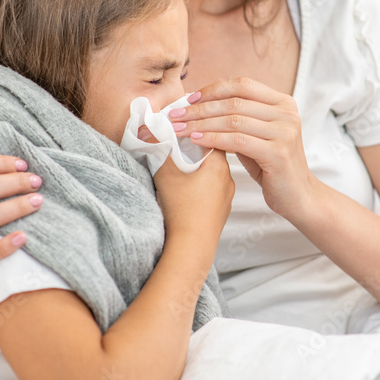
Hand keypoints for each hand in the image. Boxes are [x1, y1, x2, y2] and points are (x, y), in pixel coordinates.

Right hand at [145, 126, 233, 252]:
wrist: (191, 248)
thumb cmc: (181, 210)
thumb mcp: (166, 175)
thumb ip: (160, 150)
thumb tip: (151, 132)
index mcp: (219, 166)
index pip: (213, 137)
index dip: (196, 131)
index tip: (180, 132)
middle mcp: (227, 180)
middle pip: (213, 155)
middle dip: (195, 151)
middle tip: (176, 149)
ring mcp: (226, 198)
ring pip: (213, 175)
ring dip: (198, 170)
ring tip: (179, 172)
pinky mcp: (220, 213)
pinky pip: (212, 192)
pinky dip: (201, 187)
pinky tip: (186, 193)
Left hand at [169, 78, 316, 219]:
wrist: (298, 196)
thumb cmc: (272, 166)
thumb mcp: (257, 135)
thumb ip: (238, 118)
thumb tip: (199, 106)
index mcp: (283, 102)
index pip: (242, 85)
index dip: (213, 89)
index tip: (189, 99)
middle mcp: (287, 113)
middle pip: (234, 102)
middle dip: (200, 108)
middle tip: (175, 115)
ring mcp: (285, 132)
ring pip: (233, 120)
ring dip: (201, 123)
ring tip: (180, 129)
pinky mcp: (278, 152)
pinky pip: (237, 141)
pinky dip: (213, 138)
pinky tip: (197, 141)